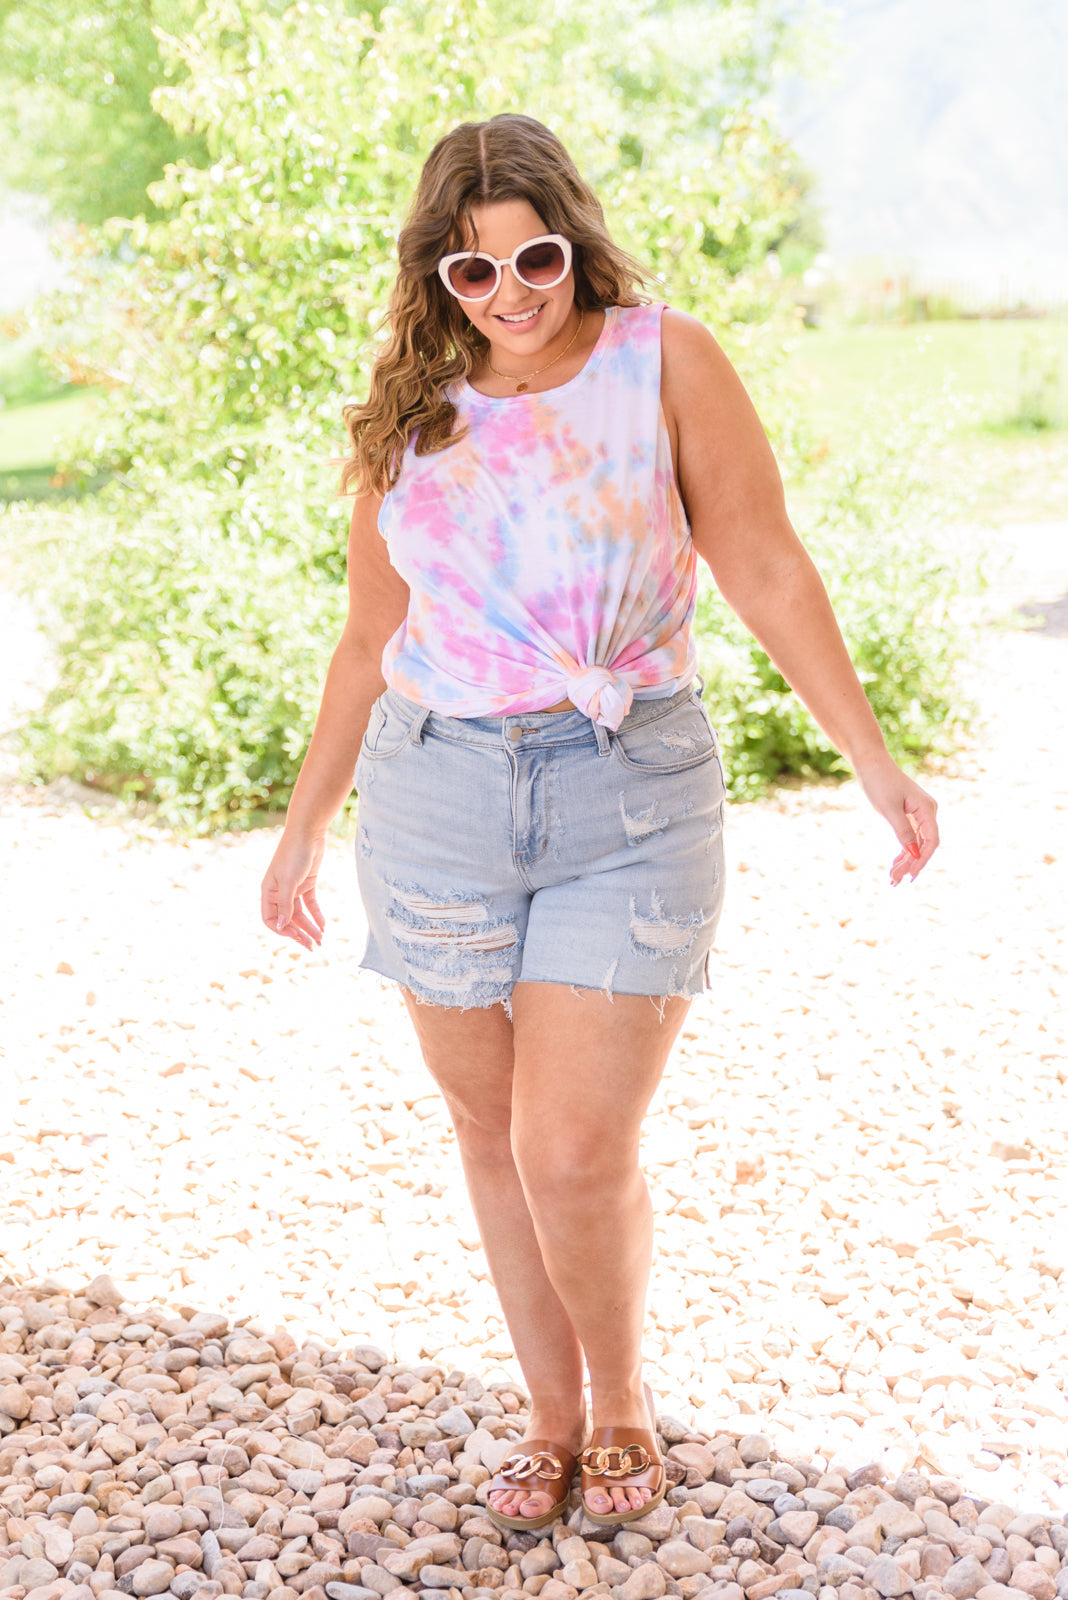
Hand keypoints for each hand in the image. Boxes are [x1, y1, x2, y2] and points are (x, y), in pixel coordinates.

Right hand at [261, 832, 326, 949]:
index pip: (270, 919)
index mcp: (268, 891)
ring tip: (321, 940)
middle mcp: (279, 892)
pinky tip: (323, 925)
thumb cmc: (294, 854)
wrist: (309, 832)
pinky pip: (310, 905)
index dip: (282, 930)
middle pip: (287, 919)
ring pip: (301, 914)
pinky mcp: (307, 883)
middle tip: (313, 947)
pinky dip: (317, 915)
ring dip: (310, 927)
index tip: (296, 936)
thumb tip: (279, 926)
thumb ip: (285, 904)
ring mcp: (294, 888)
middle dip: (300, 934)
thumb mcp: (289, 881)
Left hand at [854, 754, 939, 884]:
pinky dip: (903, 851)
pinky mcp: (909, 814)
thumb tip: (914, 854)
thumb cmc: (879, 782)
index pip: (931, 841)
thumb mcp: (889, 810)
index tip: (910, 876)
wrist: (870, 762)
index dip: (922, 860)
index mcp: (927, 809)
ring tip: (892, 878)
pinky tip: (895, 864)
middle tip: (894, 881)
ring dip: (906, 861)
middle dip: (911, 864)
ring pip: (917, 843)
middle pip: (924, 845)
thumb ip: (903, 832)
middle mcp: (927, 811)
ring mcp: (919, 813)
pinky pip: (910, 837)